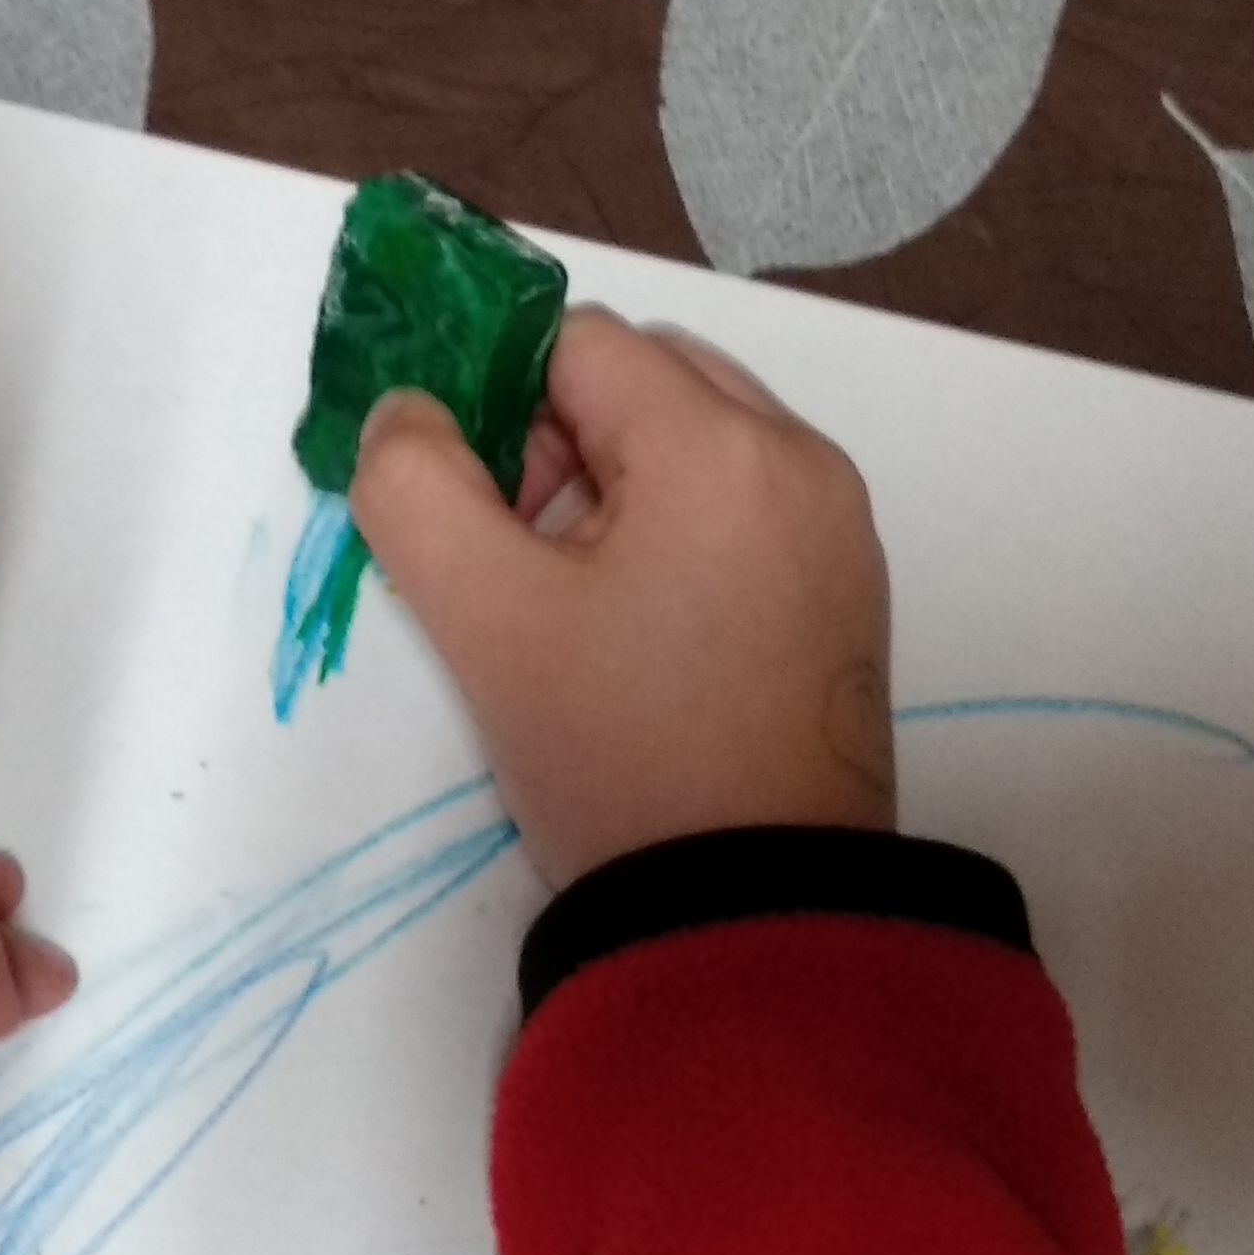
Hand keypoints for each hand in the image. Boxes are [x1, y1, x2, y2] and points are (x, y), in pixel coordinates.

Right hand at [350, 305, 894, 887]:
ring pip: (697, 440)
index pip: (578, 342)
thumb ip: (415, 486)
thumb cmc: (618, 753)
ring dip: (619, 486)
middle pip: (647, 379)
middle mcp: (800, 459)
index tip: (477, 509)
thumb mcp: (484, 620)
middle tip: (523, 560)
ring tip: (579, 606)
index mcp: (720, 445)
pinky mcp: (847, 590)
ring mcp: (838, 526)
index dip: (501, 404)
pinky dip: (680, 532)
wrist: (753, 912)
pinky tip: (642, 631)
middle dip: (563, 440)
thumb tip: (406, 413)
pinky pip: (745, 506)